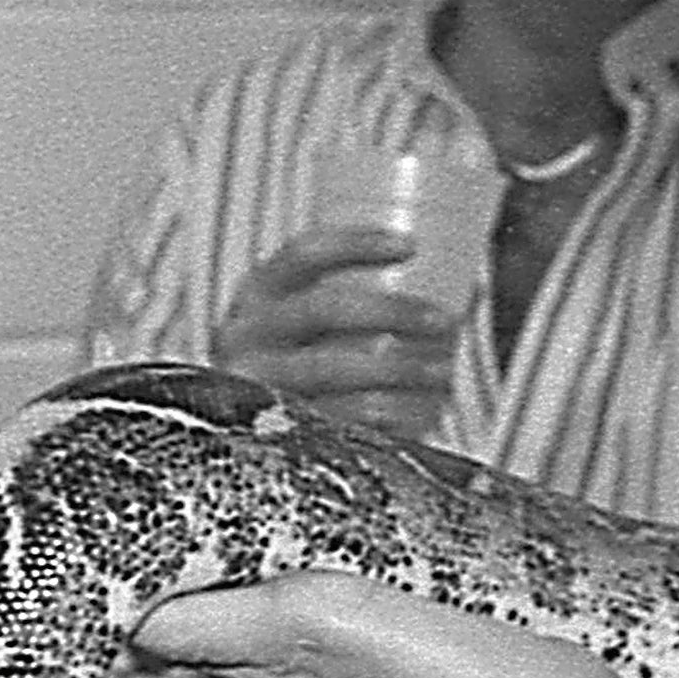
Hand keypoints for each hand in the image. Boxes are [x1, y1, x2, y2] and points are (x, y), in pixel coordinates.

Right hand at [206, 228, 456, 438]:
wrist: (234, 433)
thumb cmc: (287, 364)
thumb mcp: (295, 325)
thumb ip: (346, 305)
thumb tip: (439, 298)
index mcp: (259, 293)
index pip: (305, 254)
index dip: (356, 244)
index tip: (411, 246)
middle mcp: (248, 333)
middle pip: (324, 308)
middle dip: (393, 312)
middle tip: (445, 321)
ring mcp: (255, 382)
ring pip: (330, 368)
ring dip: (398, 368)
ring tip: (442, 371)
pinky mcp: (270, 429)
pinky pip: (333, 420)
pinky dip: (382, 415)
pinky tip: (417, 413)